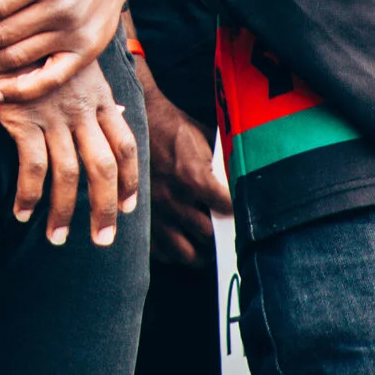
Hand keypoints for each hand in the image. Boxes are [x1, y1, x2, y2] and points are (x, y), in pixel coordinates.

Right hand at [0, 61, 140, 241]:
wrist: (5, 21)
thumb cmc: (38, 44)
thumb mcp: (76, 65)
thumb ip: (95, 94)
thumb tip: (116, 114)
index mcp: (99, 97)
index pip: (126, 145)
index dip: (130, 180)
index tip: (127, 207)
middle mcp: (81, 109)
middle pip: (104, 167)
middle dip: (104, 209)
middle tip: (102, 239)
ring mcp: (53, 114)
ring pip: (69, 174)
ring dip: (63, 212)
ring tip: (56, 237)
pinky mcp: (23, 118)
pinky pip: (33, 167)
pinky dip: (29, 194)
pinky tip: (21, 211)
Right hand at [140, 67, 229, 263]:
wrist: (134, 121)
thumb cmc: (170, 128)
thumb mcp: (202, 138)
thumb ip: (220, 163)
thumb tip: (241, 179)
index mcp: (193, 178)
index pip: (227, 207)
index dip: (238, 210)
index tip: (240, 211)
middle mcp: (174, 199)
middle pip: (208, 235)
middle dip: (220, 234)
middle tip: (225, 232)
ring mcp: (155, 212)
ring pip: (185, 252)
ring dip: (200, 252)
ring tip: (207, 247)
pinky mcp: (140, 218)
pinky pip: (161, 252)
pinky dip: (174, 253)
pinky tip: (181, 243)